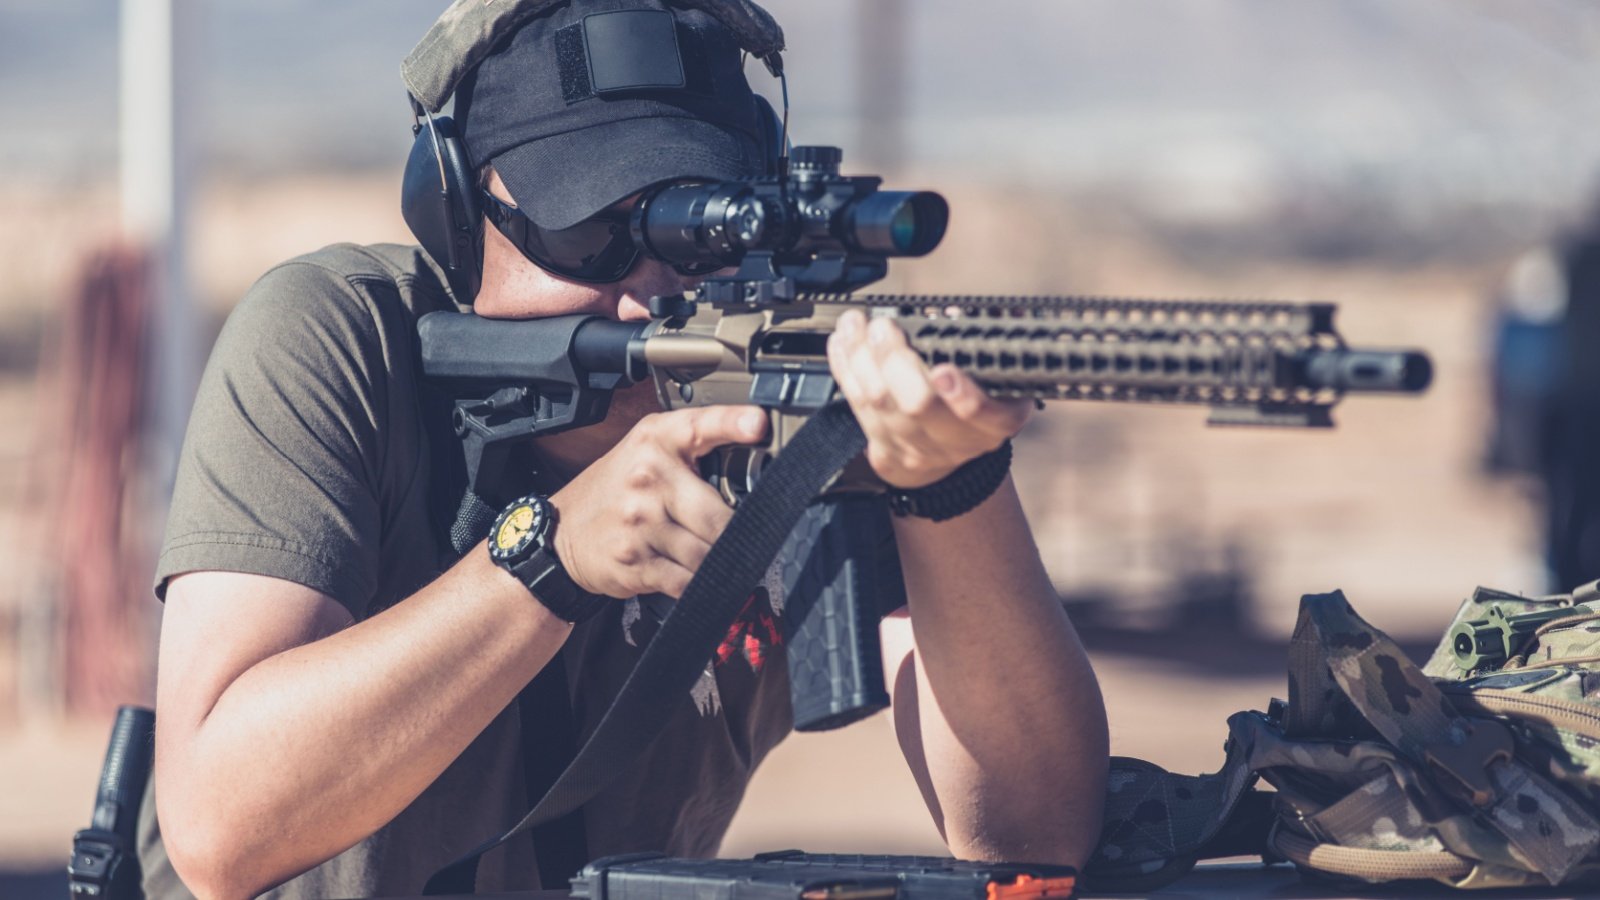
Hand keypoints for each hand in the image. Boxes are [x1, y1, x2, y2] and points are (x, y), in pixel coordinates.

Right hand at [549, 405, 767, 598]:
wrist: (561, 534)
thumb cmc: (615, 491)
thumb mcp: (644, 452)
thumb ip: (693, 450)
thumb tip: (759, 468)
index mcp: (656, 441)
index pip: (700, 425)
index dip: (733, 423)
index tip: (759, 423)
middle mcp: (648, 477)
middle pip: (720, 516)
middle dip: (736, 535)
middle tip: (742, 538)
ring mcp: (640, 522)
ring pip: (708, 555)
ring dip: (718, 564)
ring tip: (709, 556)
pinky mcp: (635, 562)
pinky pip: (687, 582)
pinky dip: (699, 586)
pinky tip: (694, 577)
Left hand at [827, 309, 1030, 488]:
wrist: (952, 457)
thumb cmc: (974, 404)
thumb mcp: (993, 377)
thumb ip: (976, 346)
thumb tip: (950, 313)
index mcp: (995, 422)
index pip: (982, 413)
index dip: (962, 395)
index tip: (943, 372)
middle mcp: (958, 443)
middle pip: (918, 405)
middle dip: (893, 359)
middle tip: (882, 327)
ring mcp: (920, 453)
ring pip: (880, 405)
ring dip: (860, 358)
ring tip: (853, 325)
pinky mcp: (888, 456)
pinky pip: (858, 411)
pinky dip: (846, 372)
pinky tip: (841, 346)